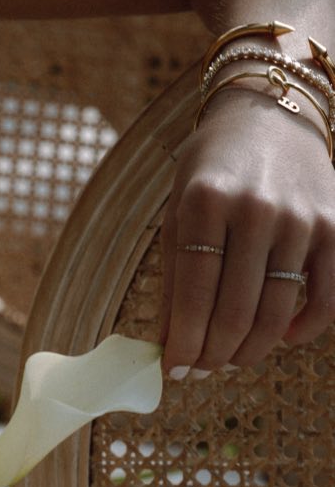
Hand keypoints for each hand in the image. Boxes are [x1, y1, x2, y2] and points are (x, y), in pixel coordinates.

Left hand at [159, 85, 334, 372]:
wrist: (270, 115)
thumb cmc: (213, 170)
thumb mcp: (179, 211)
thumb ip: (174, 278)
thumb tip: (168, 347)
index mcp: (206, 202)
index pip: (192, 294)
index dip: (183, 343)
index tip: (175, 370)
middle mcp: (255, 209)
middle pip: (233, 312)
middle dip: (213, 355)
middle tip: (202, 370)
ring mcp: (300, 219)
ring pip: (274, 313)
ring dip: (249, 350)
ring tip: (230, 359)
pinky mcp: (334, 226)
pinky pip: (325, 298)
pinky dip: (303, 329)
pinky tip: (281, 338)